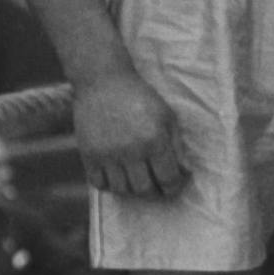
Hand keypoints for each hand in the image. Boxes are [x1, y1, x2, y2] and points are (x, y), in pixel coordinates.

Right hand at [73, 69, 187, 200]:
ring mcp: (107, 154)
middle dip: (155, 192)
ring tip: (137, 179)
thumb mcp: (167, 116)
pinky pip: (99, 184)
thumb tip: (185, 172)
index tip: (175, 184)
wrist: (104, 82)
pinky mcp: (88, 154)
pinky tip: (117, 175)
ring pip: (122, 190)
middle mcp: (131, 150)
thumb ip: (177, 146)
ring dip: (132, 190)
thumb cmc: (140, 98)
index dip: (175, 187)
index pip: (168, 179)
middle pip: (144, 190)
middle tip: (157, 186)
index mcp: (155, 140)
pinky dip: (109, 185)